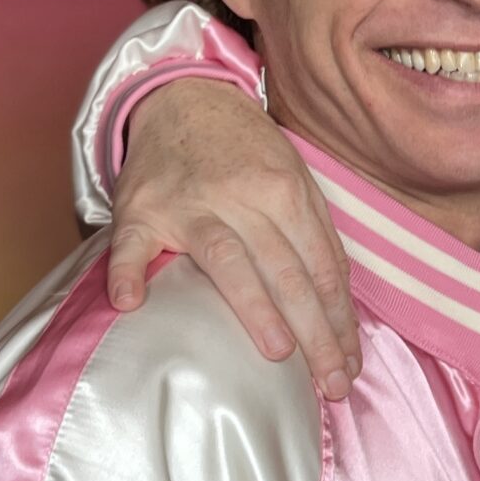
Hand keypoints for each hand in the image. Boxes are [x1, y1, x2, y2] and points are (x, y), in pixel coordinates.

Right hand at [104, 78, 361, 398]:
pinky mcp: (140, 208)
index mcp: (286, 192)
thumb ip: (313, 237)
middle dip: (315, 334)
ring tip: (278, 353)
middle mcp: (242, 197)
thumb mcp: (293, 179)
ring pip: (227, 260)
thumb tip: (339, 306)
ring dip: (253, 307)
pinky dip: (127, 272)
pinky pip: (129, 244)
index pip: (322, 269)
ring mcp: (189, 204)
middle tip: (333, 384)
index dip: (340, 322)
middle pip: (287, 273)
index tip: (352, 366)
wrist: (183, 96)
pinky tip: (130, 304)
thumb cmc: (245, 151)